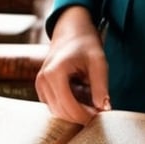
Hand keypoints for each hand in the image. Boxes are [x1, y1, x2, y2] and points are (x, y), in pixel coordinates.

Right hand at [35, 6, 110, 124]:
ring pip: (57, 111)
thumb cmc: (85, 42)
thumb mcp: (98, 61)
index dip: (85, 116)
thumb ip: (101, 85)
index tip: (101, 116)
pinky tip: (82, 97)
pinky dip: (68, 106)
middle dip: (80, 116)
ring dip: (74, 112)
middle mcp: (43, 80)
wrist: (71, 27)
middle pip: (61, 111)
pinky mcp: (41, 87)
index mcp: (55, 72)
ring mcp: (40, 84)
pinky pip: (54, 105)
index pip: (68, 106)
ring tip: (92, 103)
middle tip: (99, 112)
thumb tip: (104, 109)